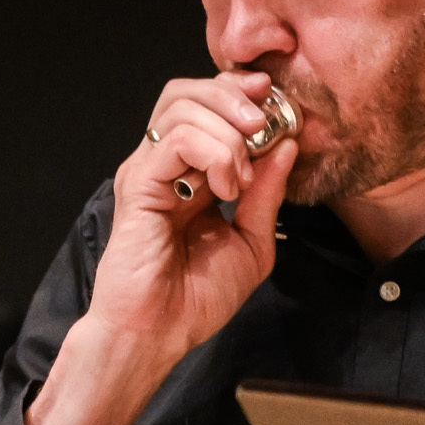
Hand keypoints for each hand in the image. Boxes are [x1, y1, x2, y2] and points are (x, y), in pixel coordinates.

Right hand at [25, 72, 297, 424]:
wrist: (160, 334)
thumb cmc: (196, 299)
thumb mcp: (252, 241)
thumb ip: (267, 193)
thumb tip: (287, 144)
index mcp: (190, 172)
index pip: (207, 104)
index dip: (242, 95)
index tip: (279, 107)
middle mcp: (163, 164)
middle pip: (188, 91)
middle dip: (234, 98)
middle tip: (265, 126)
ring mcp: (147, 170)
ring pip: (182, 106)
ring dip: (228, 131)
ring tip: (243, 176)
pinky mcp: (138, 184)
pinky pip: (175, 140)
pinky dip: (213, 153)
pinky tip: (226, 188)